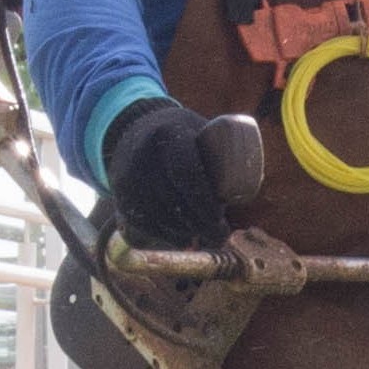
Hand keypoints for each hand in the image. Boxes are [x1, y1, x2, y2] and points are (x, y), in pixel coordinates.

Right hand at [102, 98, 257, 248]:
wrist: (133, 129)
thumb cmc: (182, 136)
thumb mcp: (200, 132)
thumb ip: (221, 153)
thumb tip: (250, 185)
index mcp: (170, 135)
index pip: (186, 173)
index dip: (204, 203)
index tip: (220, 221)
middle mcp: (144, 155)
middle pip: (173, 200)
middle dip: (199, 225)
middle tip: (219, 237)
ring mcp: (127, 176)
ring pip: (157, 218)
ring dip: (183, 234)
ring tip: (203, 237)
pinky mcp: (118, 194)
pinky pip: (141, 225)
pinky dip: (163, 236)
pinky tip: (181, 239)